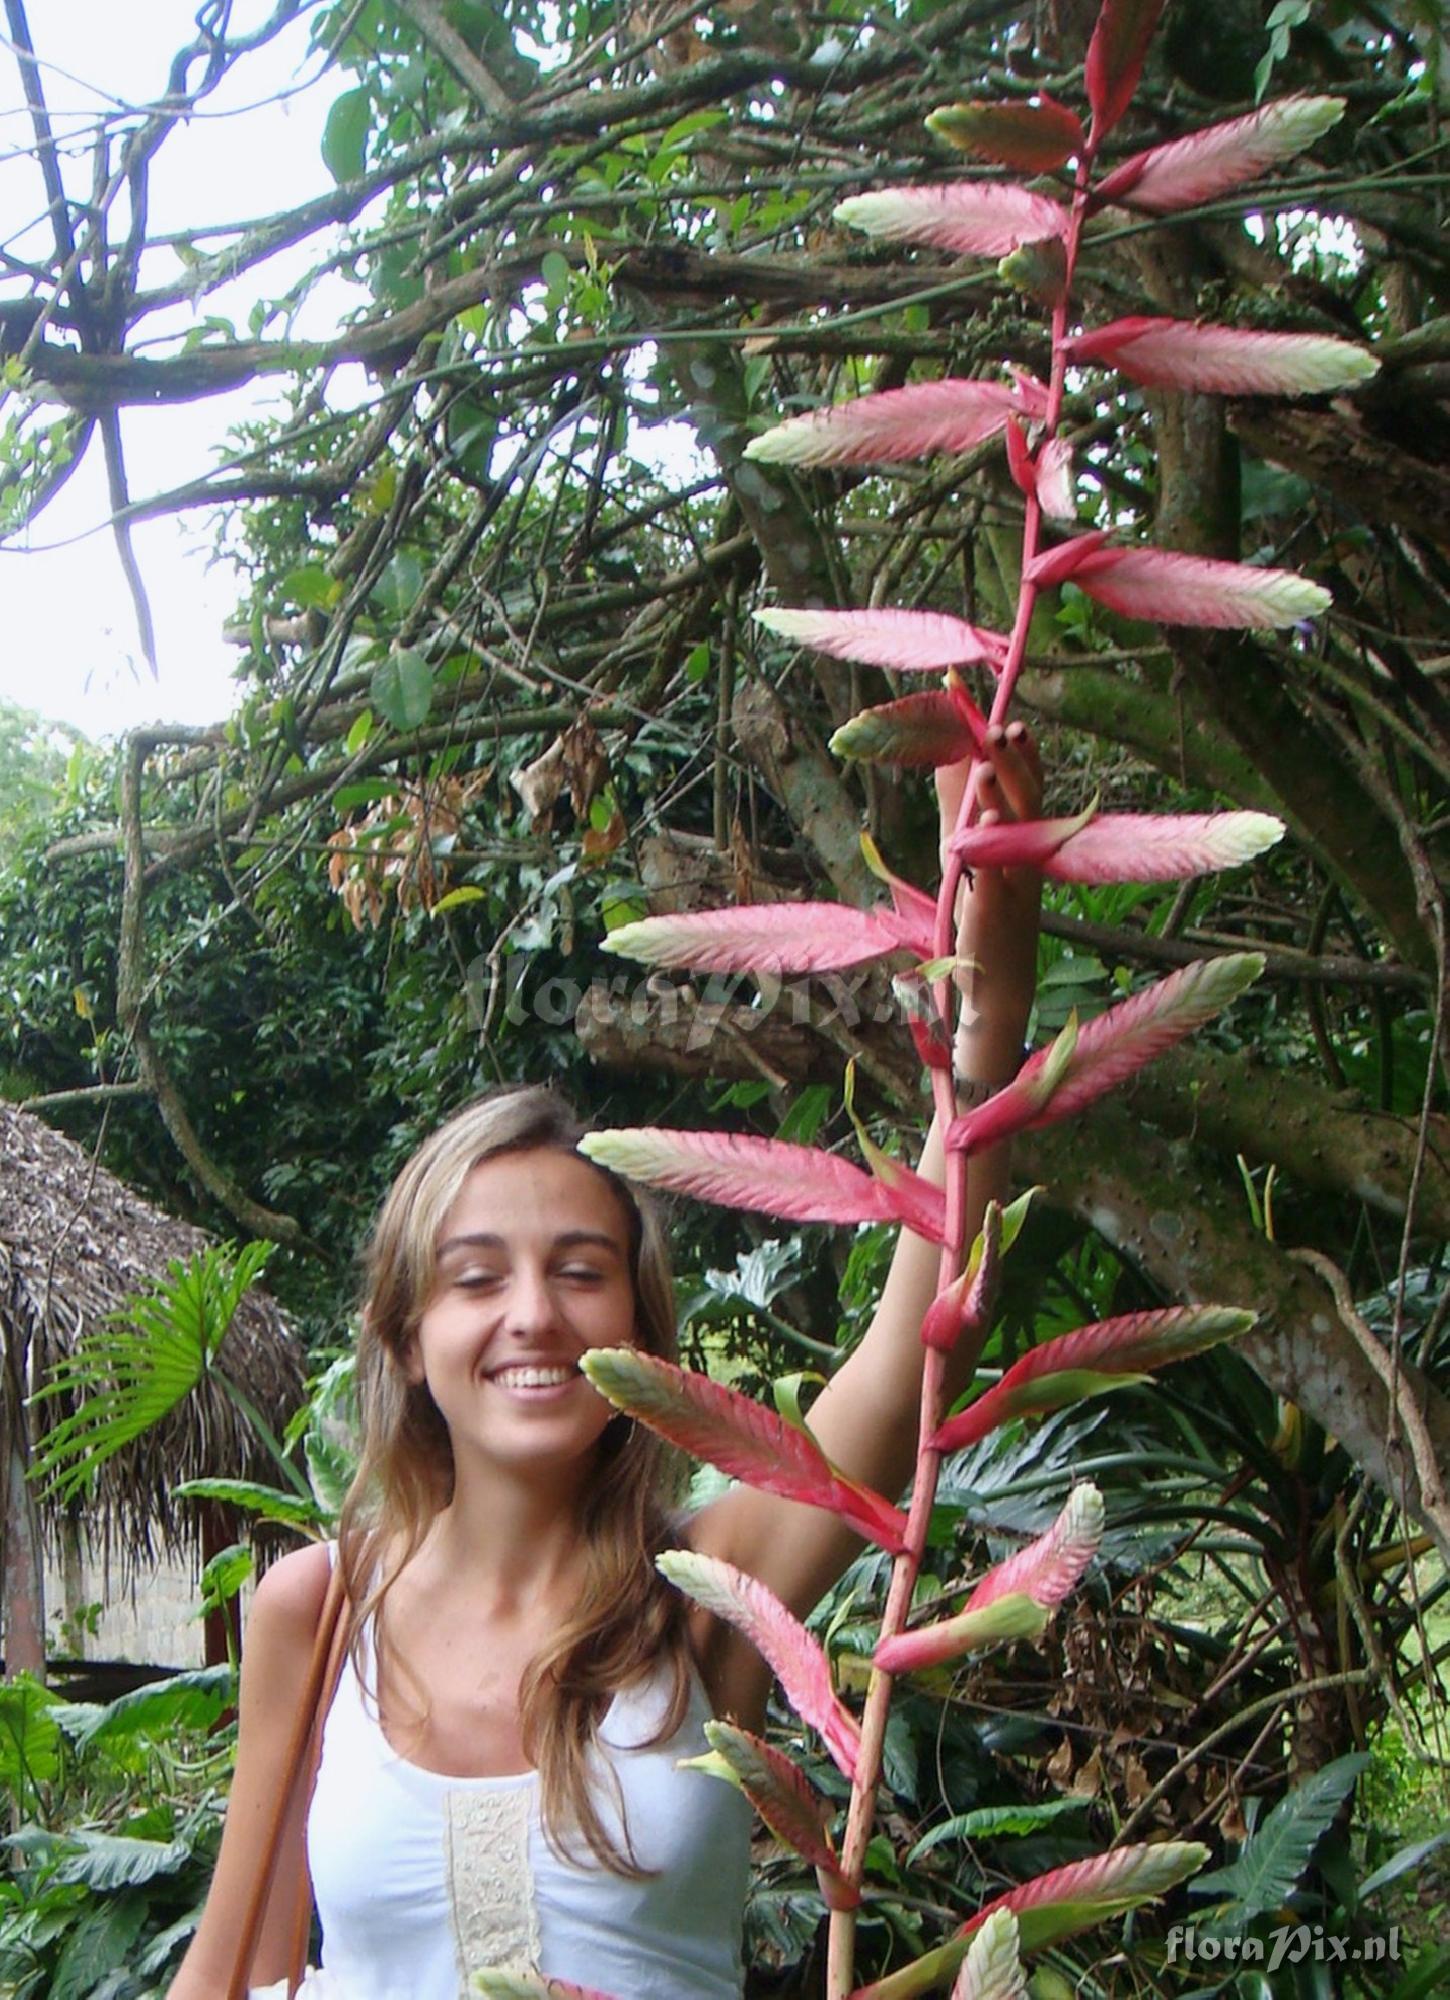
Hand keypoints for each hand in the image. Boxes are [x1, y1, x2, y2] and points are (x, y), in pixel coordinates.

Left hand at [935, 722, 1043, 1081]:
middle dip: (1013, 765)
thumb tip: (949, 762)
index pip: (1032, 788)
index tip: (1011, 721)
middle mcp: (1029, 859)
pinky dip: (995, 846)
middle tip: (999, 730)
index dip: (1024, 755)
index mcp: (1028, 844)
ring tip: (985, 767)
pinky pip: (1000, 871)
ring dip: (1003, 798)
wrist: (999, 982)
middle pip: (1029, 802)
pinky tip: (986, 823)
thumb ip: (962, 811)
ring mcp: (1018, 884)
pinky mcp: (999, 909)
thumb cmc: (986, 917)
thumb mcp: (975, 857)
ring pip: (1017, 834)